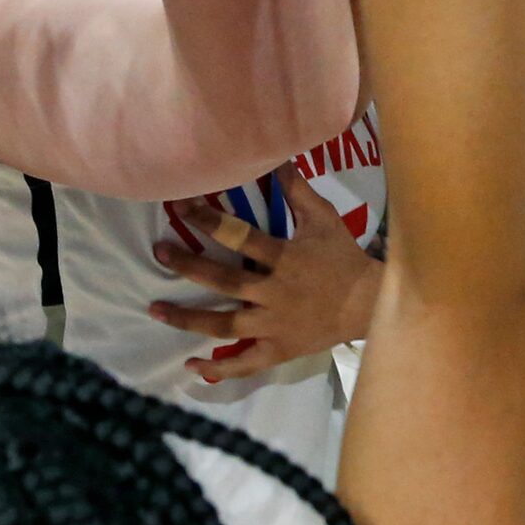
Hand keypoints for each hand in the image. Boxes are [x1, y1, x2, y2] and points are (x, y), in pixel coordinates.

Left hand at [146, 165, 380, 384]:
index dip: (209, 221)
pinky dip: (219, 369)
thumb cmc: (342, 257)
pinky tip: (191, 365)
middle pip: (225, 282)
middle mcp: (275, 293)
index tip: (182, 208)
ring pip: (225, 325)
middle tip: (159, 252)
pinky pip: (245, 363)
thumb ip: (297, 190)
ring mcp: (275, 326)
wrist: (368, 304)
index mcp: (285, 258)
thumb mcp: (323, 219)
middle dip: (189, 266)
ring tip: (156, 309)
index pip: (241, 237)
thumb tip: (276, 156)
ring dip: (188, 318)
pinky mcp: (279, 350)